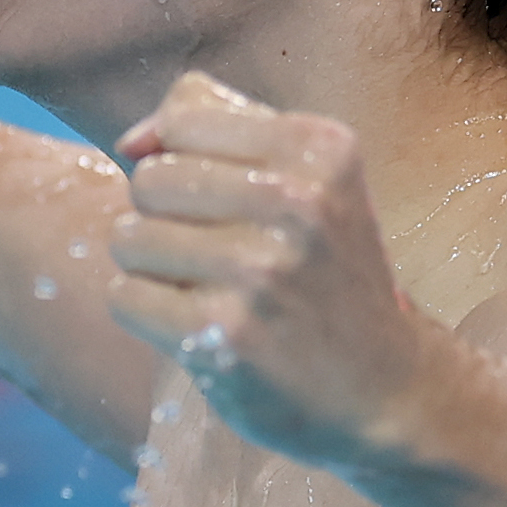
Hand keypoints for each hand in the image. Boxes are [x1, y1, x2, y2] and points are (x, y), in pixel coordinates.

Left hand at [106, 71, 443, 469]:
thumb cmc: (322, 269)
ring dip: (150, 269)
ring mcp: (260, 271)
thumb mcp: (302, 176)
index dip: (184, 161)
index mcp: (319, 149)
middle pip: (147, 180)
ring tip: (208, 289)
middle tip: (215, 254)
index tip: (226, 201)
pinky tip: (199, 326)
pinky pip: (124, 296)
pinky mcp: (224, 333)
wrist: (382, 387)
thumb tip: (130, 141)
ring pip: (127, 238)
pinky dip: (146, 314)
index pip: (182, 119)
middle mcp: (297, 202)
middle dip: (162, 217)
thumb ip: (213, 124)